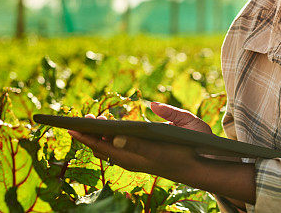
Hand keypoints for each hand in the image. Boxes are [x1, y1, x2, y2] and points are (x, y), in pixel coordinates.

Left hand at [68, 101, 211, 174]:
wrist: (204, 168)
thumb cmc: (194, 146)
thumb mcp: (180, 131)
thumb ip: (161, 120)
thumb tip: (143, 111)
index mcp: (141, 152)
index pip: (106, 143)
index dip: (89, 134)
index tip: (76, 124)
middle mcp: (135, 160)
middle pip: (104, 147)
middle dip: (90, 133)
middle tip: (80, 119)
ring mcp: (137, 163)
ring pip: (110, 151)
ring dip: (99, 137)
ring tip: (93, 123)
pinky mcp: (142, 163)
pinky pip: (117, 153)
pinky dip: (109, 142)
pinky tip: (108, 133)